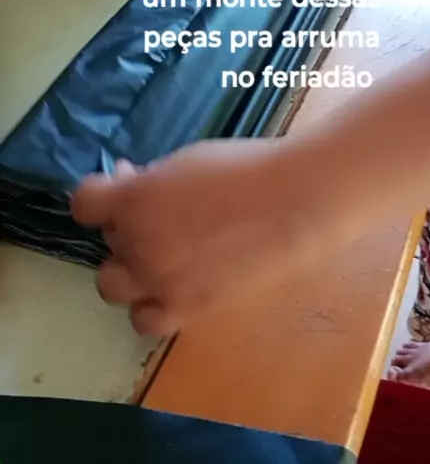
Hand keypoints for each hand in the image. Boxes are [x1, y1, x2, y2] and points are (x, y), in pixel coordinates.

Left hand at [71, 140, 312, 335]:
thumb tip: (133, 187)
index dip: (101, 191)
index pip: (84, 202)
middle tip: (158, 211)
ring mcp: (159, 282)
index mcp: (133, 201)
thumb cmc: (243, 168)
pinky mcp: (187, 309)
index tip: (124, 181)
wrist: (293, 203)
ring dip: (129, 267)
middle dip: (125, 223)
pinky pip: (147, 320)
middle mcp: (137, 245)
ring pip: (113, 286)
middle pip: (107, 239)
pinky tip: (172, 285)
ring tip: (159, 253)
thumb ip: (150, 181)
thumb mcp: (185, 161)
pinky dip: (151, 304)